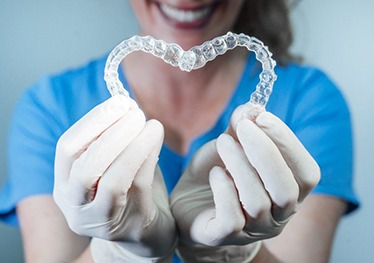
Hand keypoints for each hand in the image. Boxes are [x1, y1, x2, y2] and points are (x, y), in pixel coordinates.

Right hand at [53, 95, 175, 260]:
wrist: (143, 233)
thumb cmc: (128, 192)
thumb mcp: (112, 165)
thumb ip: (114, 140)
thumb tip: (127, 105)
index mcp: (65, 185)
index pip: (67, 149)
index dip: (92, 122)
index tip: (119, 102)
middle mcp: (75, 205)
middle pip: (84, 167)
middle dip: (110, 133)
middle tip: (135, 112)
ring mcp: (100, 220)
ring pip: (111, 181)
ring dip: (132, 145)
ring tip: (150, 123)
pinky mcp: (128, 225)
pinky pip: (137, 186)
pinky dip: (147, 157)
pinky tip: (156, 139)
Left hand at [170, 105, 319, 261]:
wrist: (189, 203)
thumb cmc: (218, 173)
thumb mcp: (231, 146)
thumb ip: (241, 128)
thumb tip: (251, 108)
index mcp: (289, 191)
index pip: (307, 172)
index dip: (288, 143)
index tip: (262, 117)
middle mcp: (277, 215)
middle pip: (287, 190)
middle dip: (266, 152)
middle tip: (243, 127)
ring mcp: (253, 230)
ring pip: (258, 202)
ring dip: (239, 165)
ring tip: (223, 143)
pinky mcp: (225, 237)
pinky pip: (232, 219)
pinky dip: (224, 190)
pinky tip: (216, 174)